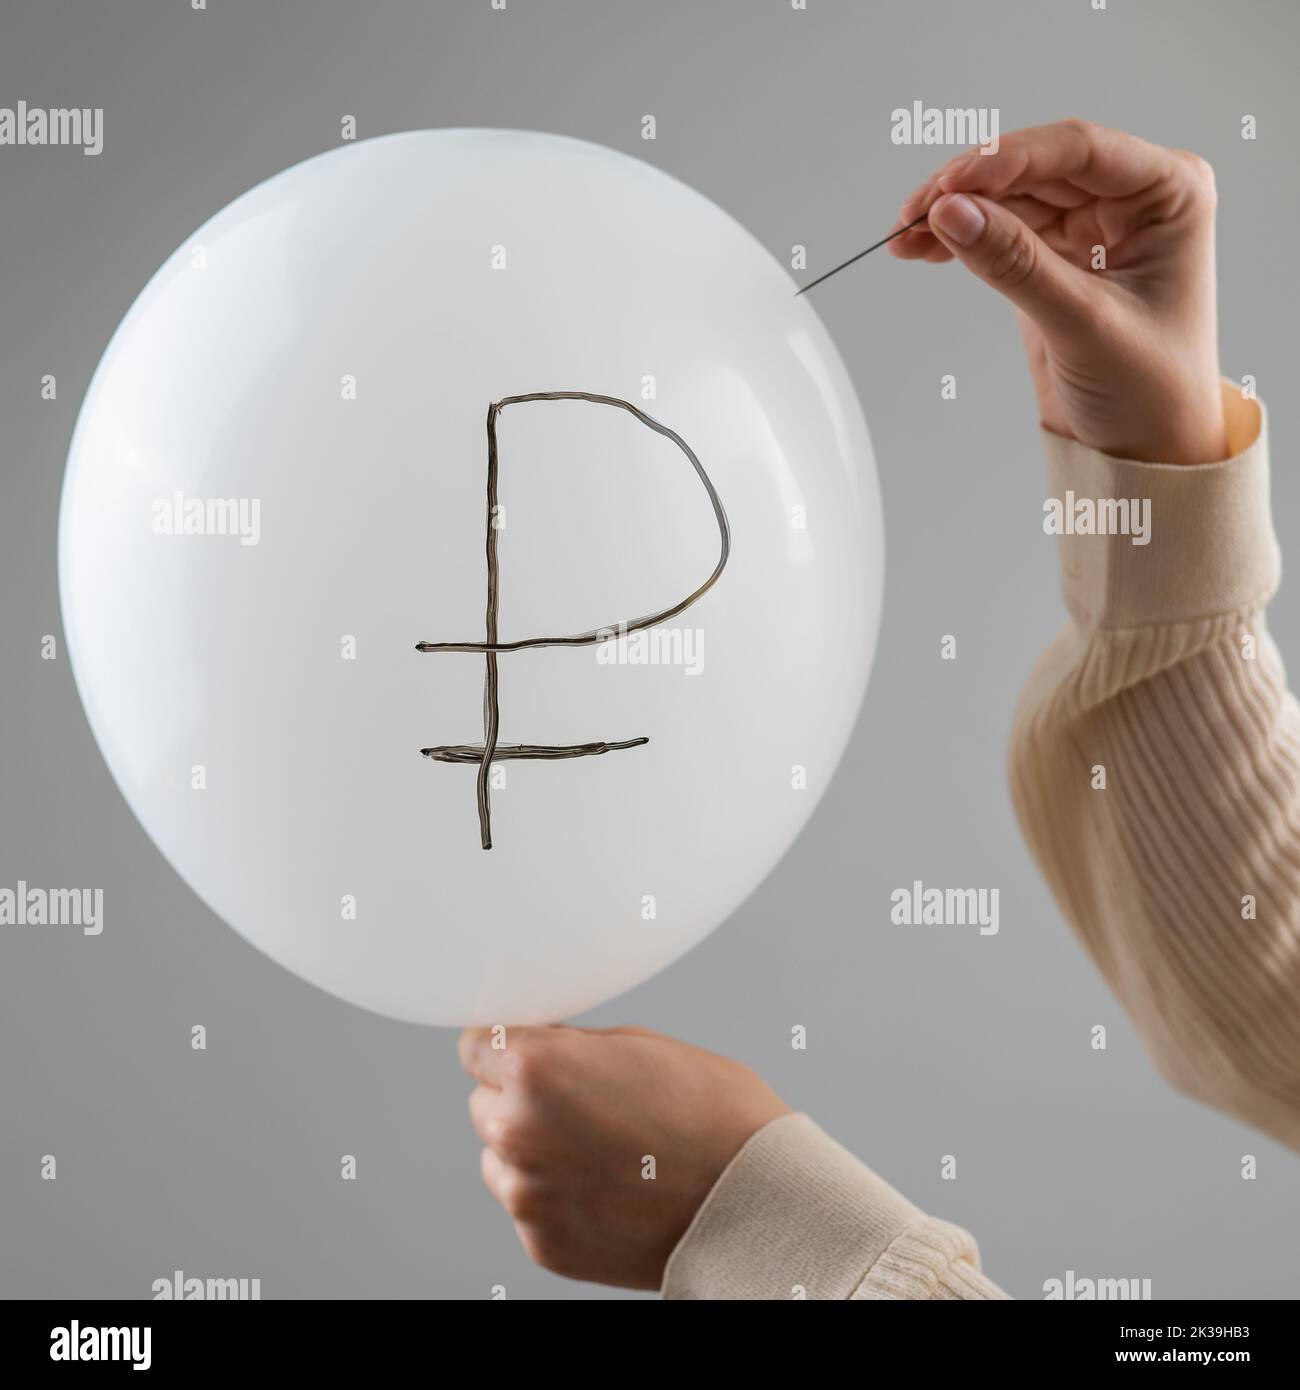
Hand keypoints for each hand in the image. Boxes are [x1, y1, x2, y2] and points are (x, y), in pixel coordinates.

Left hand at [459, 1024, 790, 1287]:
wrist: (753, 1198)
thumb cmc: (710, 1110)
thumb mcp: (637, 1045)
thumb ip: (569, 1048)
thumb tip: (535, 1050)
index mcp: (536, 1069)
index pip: (476, 1046)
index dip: (508, 1049)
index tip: (532, 1055)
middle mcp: (517, 1130)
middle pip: (485, 1102)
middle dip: (521, 1098)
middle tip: (583, 1104)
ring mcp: (526, 1194)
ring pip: (501, 1158)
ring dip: (532, 1150)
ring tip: (601, 1150)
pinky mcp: (542, 1243)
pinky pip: (529, 1205)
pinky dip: (555, 1195)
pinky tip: (607, 1186)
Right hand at [891, 118, 1226, 464]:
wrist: (1144, 452)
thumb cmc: (1151, 391)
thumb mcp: (1083, 323)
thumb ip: (1015, 263)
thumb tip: (951, 214)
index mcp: (1170, 193)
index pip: (1079, 151)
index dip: (1009, 159)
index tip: (951, 185)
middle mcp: (1131, 198)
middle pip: (1036, 167)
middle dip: (971, 186)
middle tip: (915, 213)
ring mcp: (1091, 226)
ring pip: (1009, 197)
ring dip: (955, 211)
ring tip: (905, 235)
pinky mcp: (1054, 257)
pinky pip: (1000, 231)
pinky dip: (960, 237)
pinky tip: (922, 247)